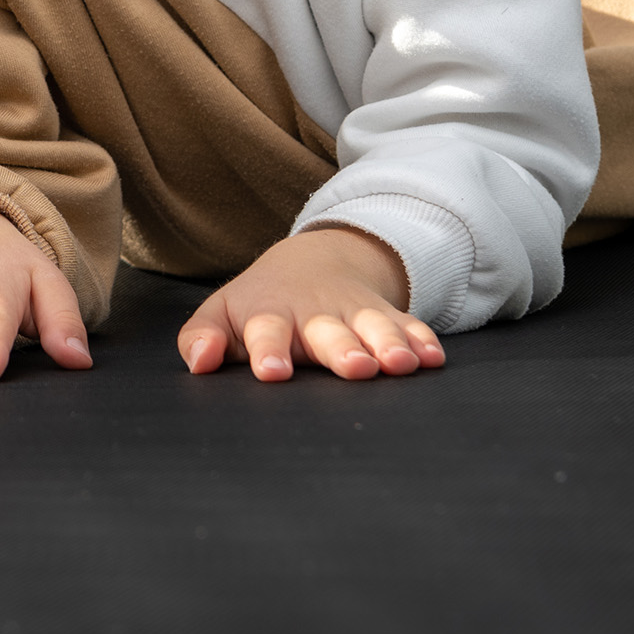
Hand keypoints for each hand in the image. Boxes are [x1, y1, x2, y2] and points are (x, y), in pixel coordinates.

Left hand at [178, 225, 444, 381]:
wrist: (312, 262)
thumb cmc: (258, 304)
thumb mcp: (222, 314)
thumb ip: (201, 338)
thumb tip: (200, 363)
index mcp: (270, 316)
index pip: (266, 332)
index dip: (268, 350)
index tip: (272, 371)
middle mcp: (316, 315)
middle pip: (330, 333)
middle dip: (342, 349)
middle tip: (355, 367)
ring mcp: (355, 315)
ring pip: (375, 328)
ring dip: (389, 344)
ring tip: (400, 364)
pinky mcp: (388, 318)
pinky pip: (410, 327)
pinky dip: (423, 341)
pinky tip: (433, 358)